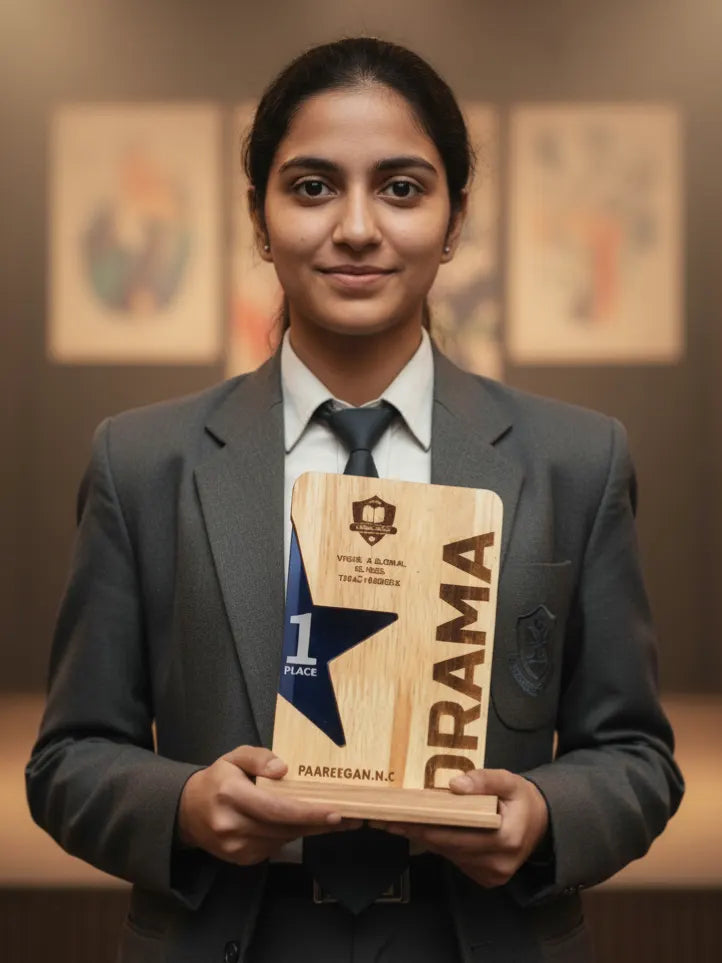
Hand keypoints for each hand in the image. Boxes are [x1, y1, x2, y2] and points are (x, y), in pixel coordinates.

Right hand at [177, 745, 357, 865]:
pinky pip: (274, 848)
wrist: (187, 811)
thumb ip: (259, 757)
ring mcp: (235, 847)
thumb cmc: (218, 779)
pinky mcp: (240, 859)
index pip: (276, 809)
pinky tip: (298, 824)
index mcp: (231, 794)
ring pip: (282, 840)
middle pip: (284, 828)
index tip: (335, 812)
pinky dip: (288, 835)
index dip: (308, 813)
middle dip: (317, 822)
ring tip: (330, 819)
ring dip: (306, 830)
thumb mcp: (234, 757)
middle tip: (348, 816)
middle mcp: (232, 824)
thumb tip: (284, 769)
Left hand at [376, 769, 549, 887]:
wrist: (540, 824)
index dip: (425, 825)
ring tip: (395, 821)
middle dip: (415, 831)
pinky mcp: (485, 878)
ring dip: (423, 837)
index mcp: (506, 839)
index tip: (399, 816)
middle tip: (385, 818)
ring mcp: (491, 875)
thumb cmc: (521, 799)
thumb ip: (485, 780)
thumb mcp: (509, 781)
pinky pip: (455, 858)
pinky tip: (419, 830)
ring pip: (448, 854)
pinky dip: (438, 843)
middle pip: (447, 847)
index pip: (456, 835)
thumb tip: (455, 785)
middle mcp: (497, 863)